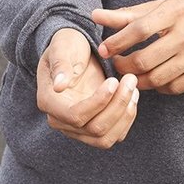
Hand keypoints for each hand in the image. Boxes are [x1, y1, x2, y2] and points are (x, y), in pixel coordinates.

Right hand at [36, 27, 139, 147]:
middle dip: (117, 105)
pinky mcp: (94, 128)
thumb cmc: (68, 45)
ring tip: (134, 87)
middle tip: (131, 79)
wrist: (77, 51)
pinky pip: (114, 135)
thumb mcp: (62, 46)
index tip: (114, 81)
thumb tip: (58, 86)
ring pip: (105, 138)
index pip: (75, 116)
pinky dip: (127, 119)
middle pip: (94, 129)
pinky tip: (133, 96)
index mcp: (49, 102)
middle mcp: (61, 121)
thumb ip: (61, 64)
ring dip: (124, 114)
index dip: (98, 102)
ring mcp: (78, 128)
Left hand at [93, 0, 183, 95]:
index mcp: (177, 9)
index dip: (118, 42)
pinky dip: (160, 87)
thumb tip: (95, 15)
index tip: (105, 49)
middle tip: (117, 65)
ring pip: (159, 78)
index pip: (140, 29)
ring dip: (139, 81)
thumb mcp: (166, 4)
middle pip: (146, 59)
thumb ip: (131, 14)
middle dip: (124, 67)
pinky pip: (176, 87)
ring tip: (133, 75)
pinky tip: (155, 79)